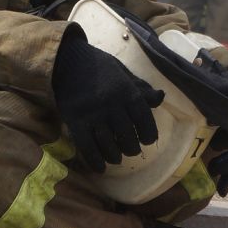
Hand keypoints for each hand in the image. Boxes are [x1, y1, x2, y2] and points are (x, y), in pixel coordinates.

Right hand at [50, 24, 162, 167]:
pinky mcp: (75, 121)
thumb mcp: (123, 72)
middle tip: (130, 150)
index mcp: (127, 91)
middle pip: (127, 136)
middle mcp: (112, 104)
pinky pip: (87, 147)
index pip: (144, 119)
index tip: (148, 140)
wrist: (66, 60)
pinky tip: (101, 168)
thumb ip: (140, 88)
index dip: (149, 133)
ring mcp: (93, 114)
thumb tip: (161, 98)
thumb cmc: (98, 66)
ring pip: (108, 144)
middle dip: (131, 148)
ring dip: (114, 156)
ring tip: (116, 158)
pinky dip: (95, 161)